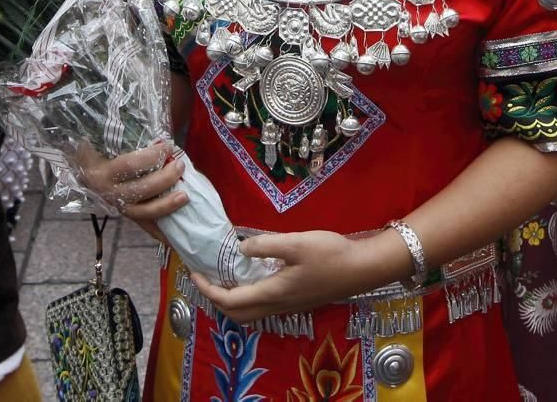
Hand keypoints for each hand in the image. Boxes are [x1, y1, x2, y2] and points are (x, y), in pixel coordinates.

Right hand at [77, 141, 188, 242]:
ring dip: (167, 205)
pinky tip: (175, 236)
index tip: (168, 145)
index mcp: (102, 172)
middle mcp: (108, 193)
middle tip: (180, 165)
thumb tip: (156, 135)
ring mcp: (118, 207)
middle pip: (141, 190)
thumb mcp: (101, 140)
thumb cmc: (95, 151)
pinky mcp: (126, 215)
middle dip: (165, 179)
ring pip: (144, 212)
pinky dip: (161, 232)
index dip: (152, 156)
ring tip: (185, 196)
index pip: (131, 165)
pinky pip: (145, 226)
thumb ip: (123, 136)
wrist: (81, 171)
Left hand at [191, 230, 365, 322]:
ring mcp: (289, 305)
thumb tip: (240, 249)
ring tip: (223, 277)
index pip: (230, 301)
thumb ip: (265, 245)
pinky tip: (251, 276)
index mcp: (273, 293)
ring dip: (232, 300)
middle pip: (237, 314)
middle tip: (205, 277)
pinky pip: (264, 306)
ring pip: (251, 312)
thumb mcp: (296, 243)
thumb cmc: (330, 254)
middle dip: (215, 299)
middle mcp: (278, 305)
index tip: (194, 273)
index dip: (208, 290)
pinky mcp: (297, 300)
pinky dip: (248, 296)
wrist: (362, 269)